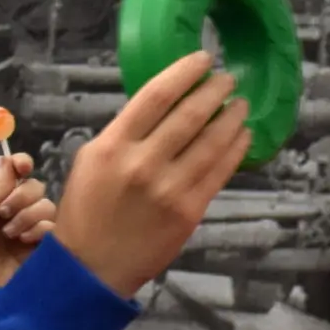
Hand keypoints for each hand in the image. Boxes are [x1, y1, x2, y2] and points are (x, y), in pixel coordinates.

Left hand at [0, 152, 53, 298]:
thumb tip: (8, 157)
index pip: (17, 174)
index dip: (22, 164)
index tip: (22, 166)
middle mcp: (15, 212)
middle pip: (36, 187)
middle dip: (22, 195)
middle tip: (3, 212)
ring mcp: (29, 232)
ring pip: (47, 206)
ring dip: (29, 214)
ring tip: (10, 233)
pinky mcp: (41, 251)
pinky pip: (53, 228)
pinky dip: (40, 229)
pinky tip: (24, 240)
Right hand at [50, 52, 249, 296]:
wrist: (91, 269)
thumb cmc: (86, 212)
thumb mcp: (90, 162)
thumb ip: (125, 134)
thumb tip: (165, 107)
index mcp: (112, 145)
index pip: (156, 95)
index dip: (185, 72)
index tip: (203, 59)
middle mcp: (142, 163)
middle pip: (190, 114)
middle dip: (215, 91)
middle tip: (228, 79)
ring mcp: (169, 188)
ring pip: (212, 141)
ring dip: (232, 117)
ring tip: (241, 104)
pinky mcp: (190, 211)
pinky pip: (220, 171)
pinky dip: (236, 148)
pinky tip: (243, 135)